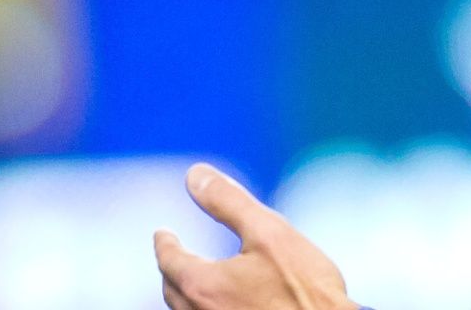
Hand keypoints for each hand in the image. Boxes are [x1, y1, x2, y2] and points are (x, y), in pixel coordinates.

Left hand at [153, 163, 355, 309]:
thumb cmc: (307, 294)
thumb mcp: (270, 233)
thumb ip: (228, 202)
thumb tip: (195, 175)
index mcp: (202, 286)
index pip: (169, 261)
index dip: (165, 245)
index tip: (163, 235)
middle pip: (174, 291)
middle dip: (173, 271)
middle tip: (176, 257)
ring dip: (188, 294)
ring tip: (196, 282)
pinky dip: (206, 309)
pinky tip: (225, 305)